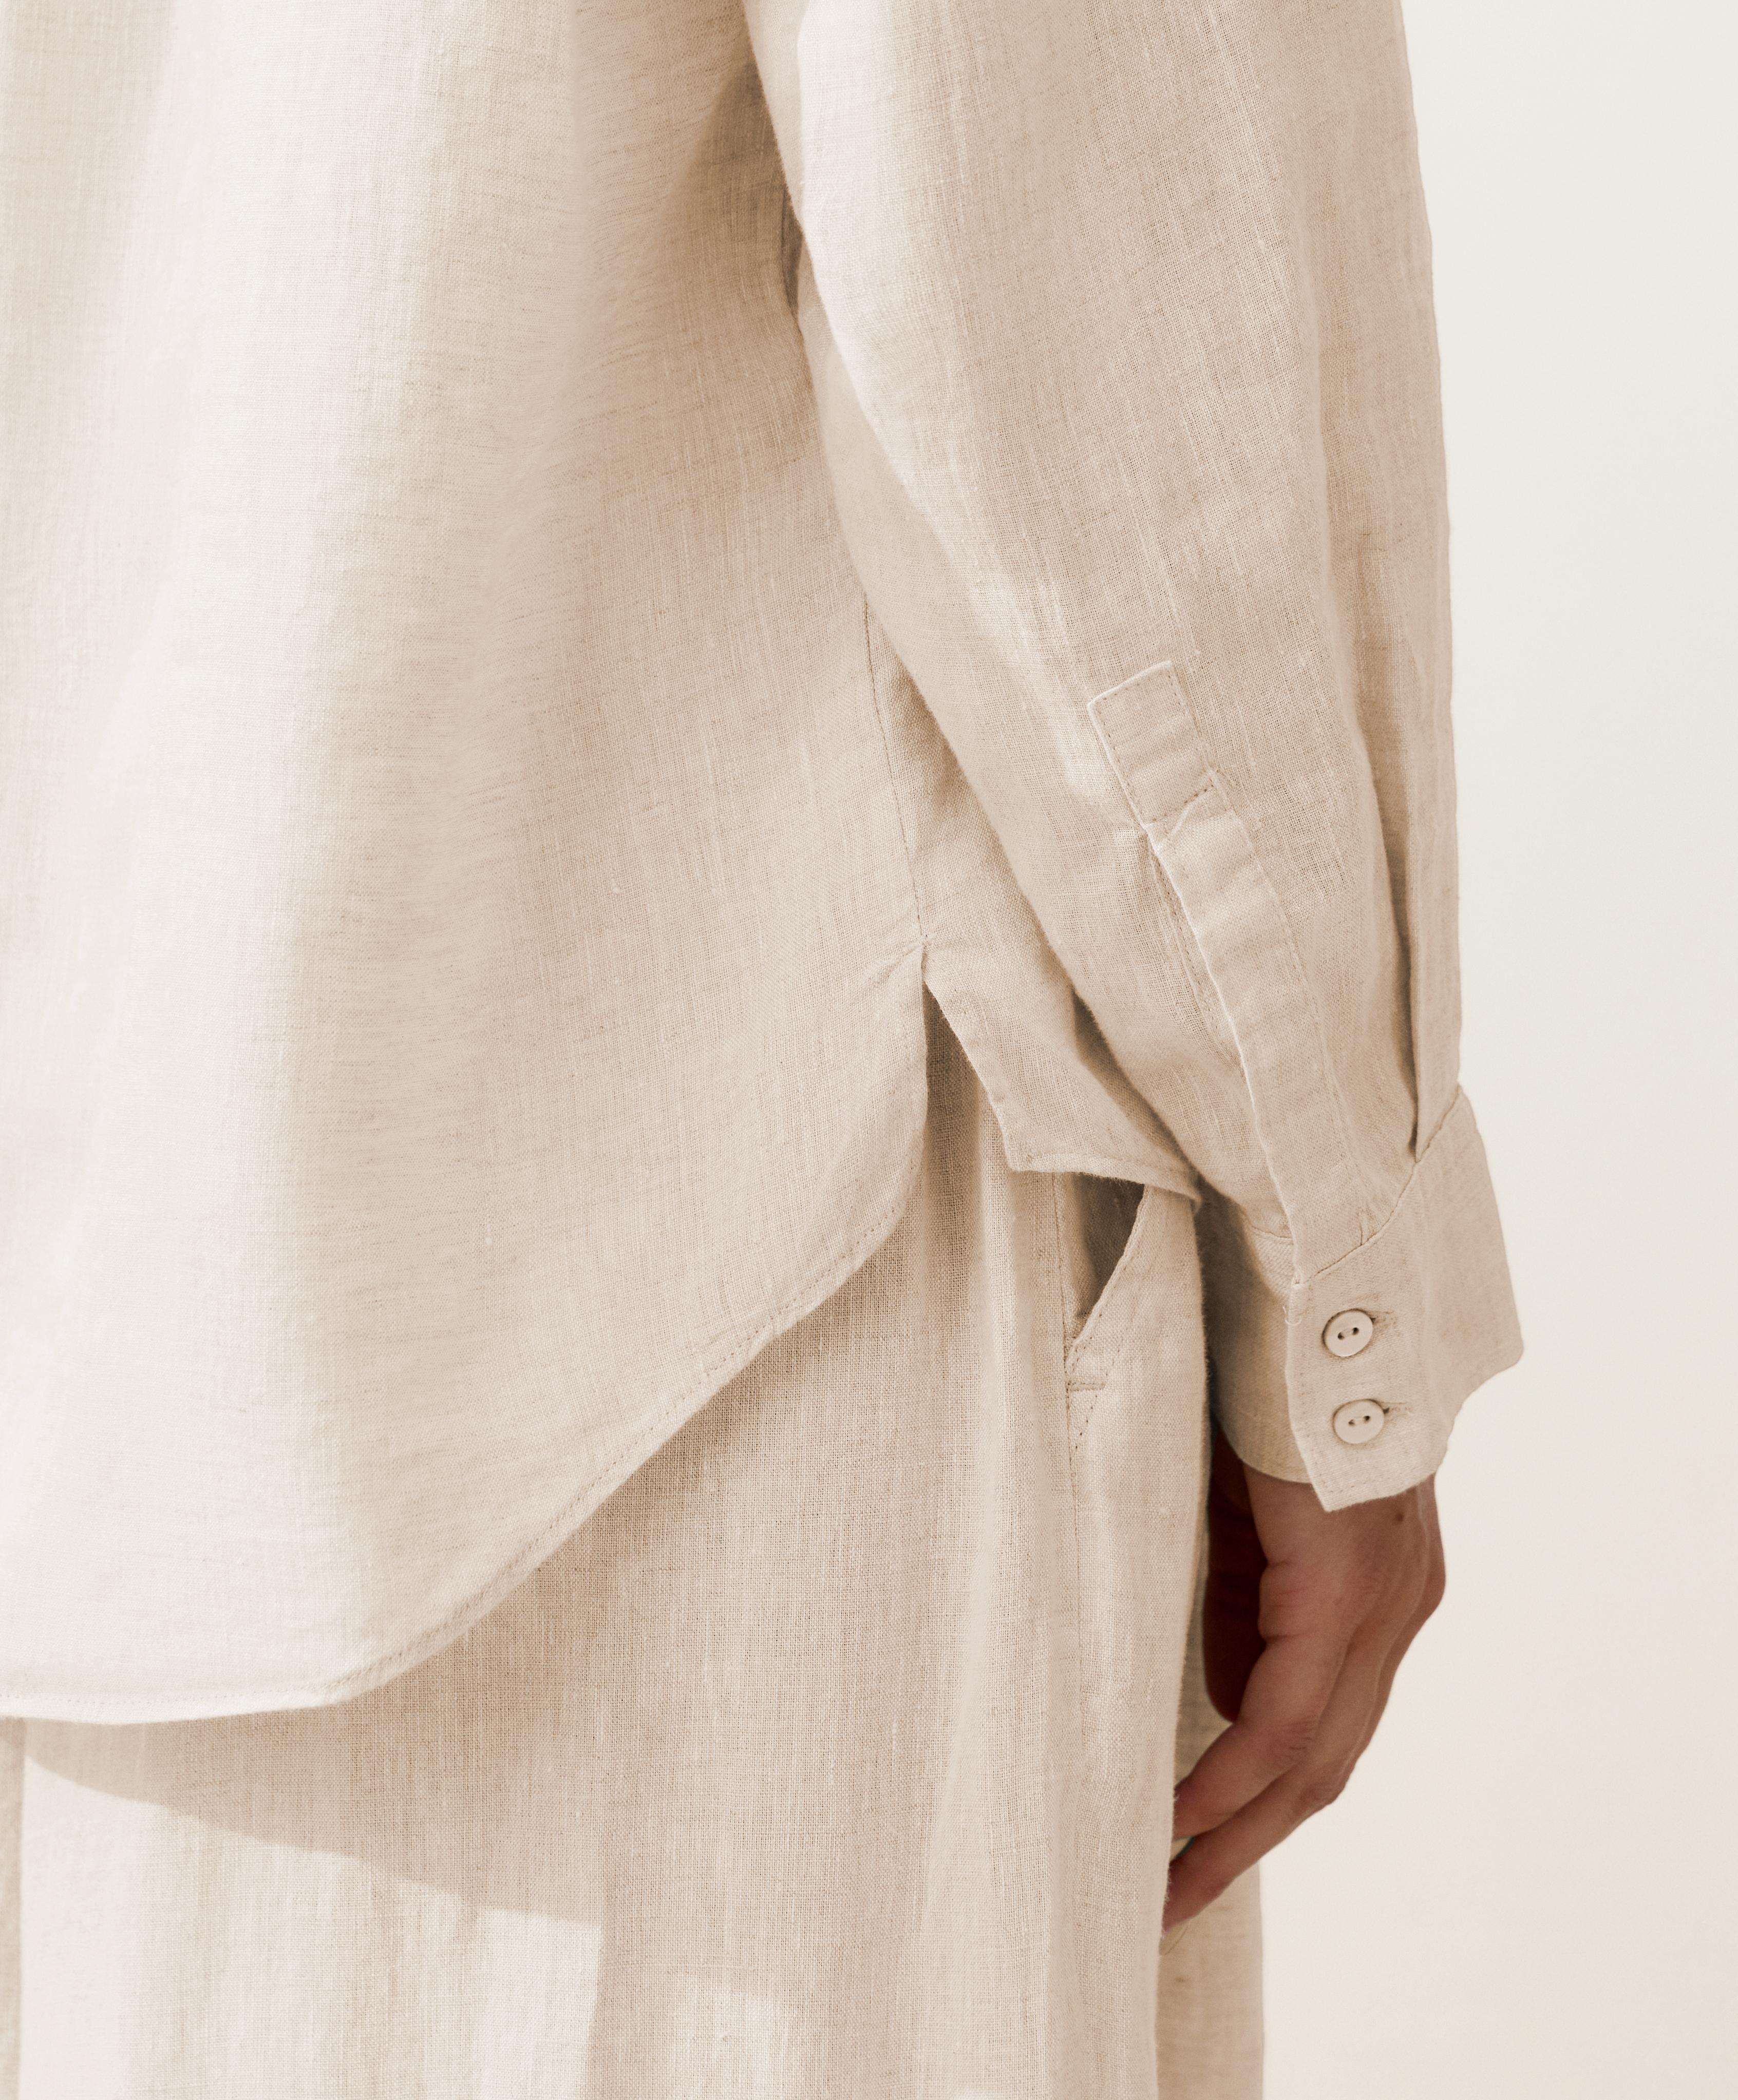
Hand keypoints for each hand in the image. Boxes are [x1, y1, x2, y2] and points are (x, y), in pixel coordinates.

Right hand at [1163, 1427, 1444, 1934]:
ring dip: (1237, 1824)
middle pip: (1325, 1765)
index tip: (1193, 1849)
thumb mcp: (1248, 1514)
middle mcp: (1397, 1604)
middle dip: (1245, 1842)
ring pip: (1313, 1754)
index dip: (1261, 1801)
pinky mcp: (1343, 1583)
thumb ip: (1246, 1600)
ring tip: (1168, 1876)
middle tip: (1171, 1903)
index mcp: (1378, 1588)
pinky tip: (1185, 1809)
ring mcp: (1381, 1598)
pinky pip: (1288, 1711)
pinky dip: (1237, 1769)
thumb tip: (1222, 1691)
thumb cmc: (1261, 1389)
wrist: (1306, 1293)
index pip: (1324, 1727)